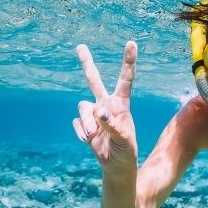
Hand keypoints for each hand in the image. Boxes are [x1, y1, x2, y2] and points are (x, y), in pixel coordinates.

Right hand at [73, 41, 138, 167]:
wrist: (115, 164)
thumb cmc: (126, 150)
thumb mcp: (124, 140)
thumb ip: (113, 125)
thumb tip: (99, 112)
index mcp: (121, 104)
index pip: (125, 79)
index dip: (128, 61)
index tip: (131, 43)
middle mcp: (106, 104)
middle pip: (94, 80)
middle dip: (87, 63)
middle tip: (80, 46)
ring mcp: (93, 113)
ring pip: (82, 107)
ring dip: (87, 123)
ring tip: (93, 136)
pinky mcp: (84, 123)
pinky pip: (76, 122)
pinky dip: (82, 133)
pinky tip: (90, 140)